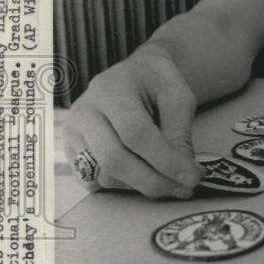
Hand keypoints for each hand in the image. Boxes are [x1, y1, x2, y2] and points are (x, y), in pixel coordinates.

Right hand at [63, 46, 202, 198]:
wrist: (133, 74)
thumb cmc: (156, 84)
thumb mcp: (178, 98)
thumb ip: (179, 135)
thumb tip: (183, 175)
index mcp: (111, 89)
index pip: (136, 134)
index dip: (165, 161)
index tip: (192, 178)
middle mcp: (85, 111)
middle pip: (115, 160)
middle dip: (154, 182)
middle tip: (184, 189)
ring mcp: (73, 132)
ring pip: (105, 175)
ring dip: (141, 186)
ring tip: (168, 179)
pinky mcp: (71, 151)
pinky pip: (94, 181)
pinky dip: (122, 186)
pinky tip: (142, 174)